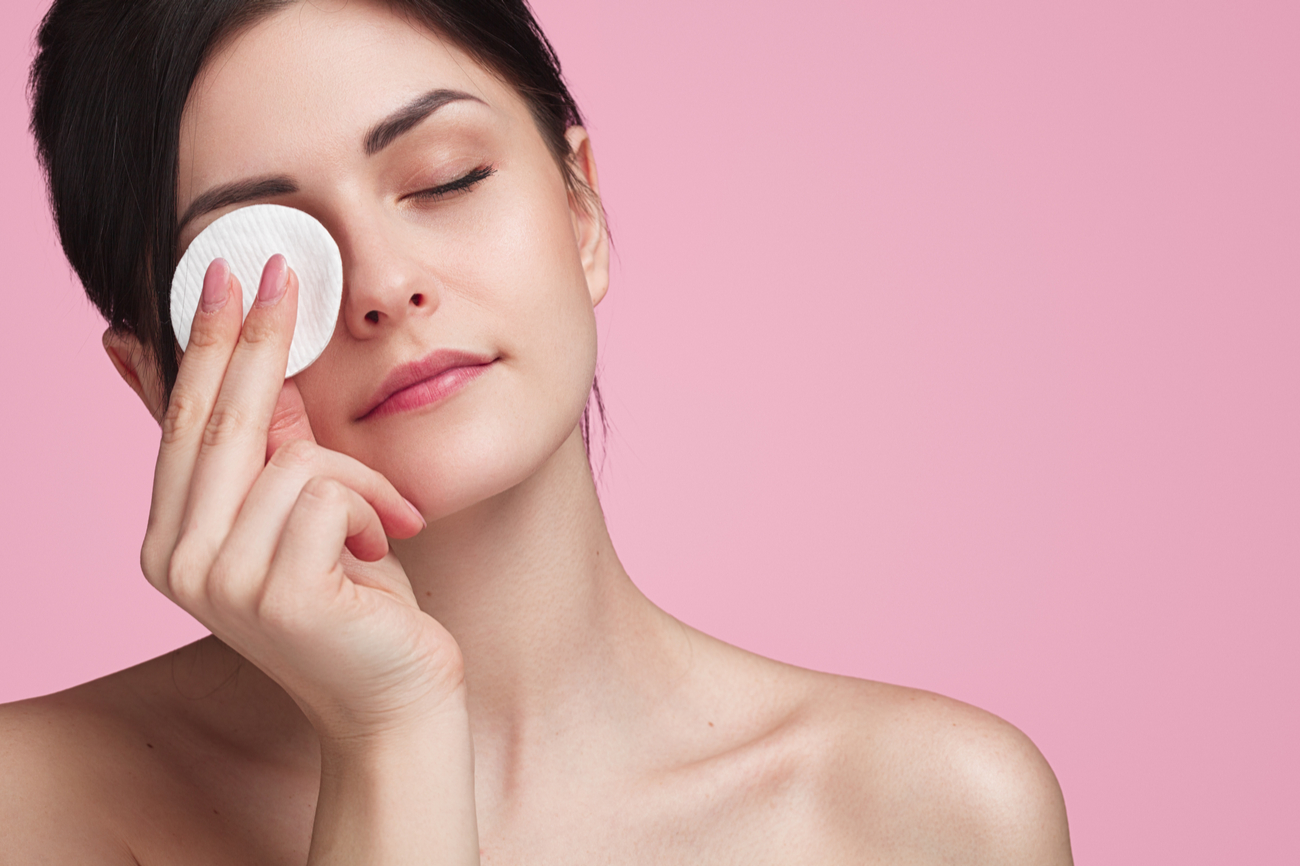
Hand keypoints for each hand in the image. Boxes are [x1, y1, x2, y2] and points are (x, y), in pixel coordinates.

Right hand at [140, 255, 464, 738]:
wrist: (396, 702)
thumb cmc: (360, 607)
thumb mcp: (311, 518)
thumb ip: (274, 452)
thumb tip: (252, 368)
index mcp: (174, 540)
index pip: (186, 422)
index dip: (207, 344)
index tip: (224, 271)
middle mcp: (177, 561)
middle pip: (222, 422)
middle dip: (258, 339)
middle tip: (284, 269)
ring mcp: (220, 582)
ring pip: (295, 459)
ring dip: (361, 482)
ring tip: (389, 528)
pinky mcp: (277, 592)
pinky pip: (330, 494)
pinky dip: (373, 509)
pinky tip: (387, 554)